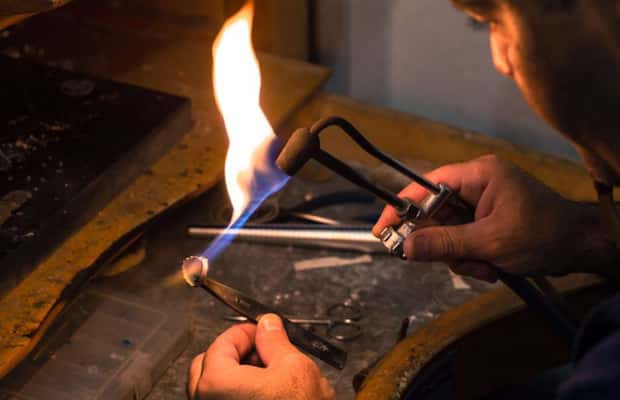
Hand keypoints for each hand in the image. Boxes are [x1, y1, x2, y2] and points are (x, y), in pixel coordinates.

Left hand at [188, 314, 334, 399]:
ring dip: (238, 375)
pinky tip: (266, 394)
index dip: (246, 332)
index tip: (263, 331)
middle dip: (236, 353)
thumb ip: (275, 341)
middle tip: (263, 349)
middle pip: (210, 365)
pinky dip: (239, 395)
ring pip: (215, 388)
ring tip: (270, 374)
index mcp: (216, 382)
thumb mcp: (294, 367)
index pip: (222, 342)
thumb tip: (268, 325)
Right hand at [373, 155, 611, 280]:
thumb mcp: (490, 242)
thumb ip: (445, 244)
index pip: (425, 187)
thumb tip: (405, 248)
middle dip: (441, 243)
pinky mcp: (486, 221)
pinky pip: (461, 240)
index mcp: (477, 176)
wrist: (581, 248)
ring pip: (446, 232)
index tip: (383, 230)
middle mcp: (475, 185)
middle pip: (434, 214)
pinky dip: (470, 258)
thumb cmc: (543, 235)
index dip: (401, 208)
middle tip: (453, 261)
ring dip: (458, 255)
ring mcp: (481, 204)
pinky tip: (489, 267)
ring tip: (482, 267)